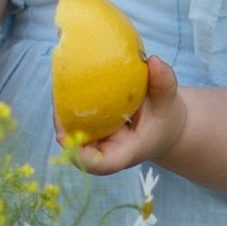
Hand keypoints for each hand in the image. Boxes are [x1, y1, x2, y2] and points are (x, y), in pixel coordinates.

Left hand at [67, 52, 187, 174]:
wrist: (162, 123)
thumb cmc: (164, 116)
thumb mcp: (169, 100)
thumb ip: (163, 83)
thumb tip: (153, 61)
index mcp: (126, 151)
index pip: (103, 164)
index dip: (80, 157)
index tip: (64, 139)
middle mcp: (106, 149)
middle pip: (79, 149)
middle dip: (64, 130)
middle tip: (57, 103)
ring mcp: (97, 139)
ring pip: (73, 132)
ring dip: (63, 114)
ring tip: (59, 86)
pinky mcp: (92, 126)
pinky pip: (77, 118)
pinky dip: (70, 102)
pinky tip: (65, 78)